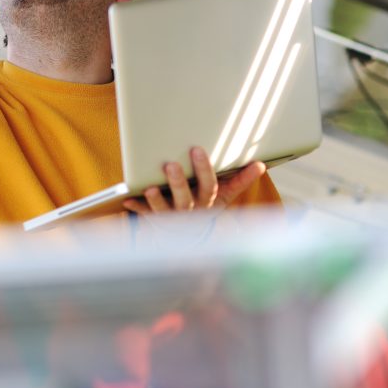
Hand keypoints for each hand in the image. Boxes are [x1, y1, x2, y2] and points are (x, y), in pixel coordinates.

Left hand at [123, 147, 265, 214]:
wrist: (189, 237)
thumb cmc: (206, 206)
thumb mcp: (225, 196)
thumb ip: (240, 180)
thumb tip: (261, 165)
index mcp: (207, 201)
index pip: (209, 185)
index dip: (204, 169)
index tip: (197, 150)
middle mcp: (190, 209)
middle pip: (185, 197)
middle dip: (178, 182)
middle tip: (170, 165)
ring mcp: (171, 216)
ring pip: (164, 209)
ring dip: (156, 199)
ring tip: (149, 187)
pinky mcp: (154, 219)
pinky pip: (143, 214)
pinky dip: (136, 207)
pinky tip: (126, 200)